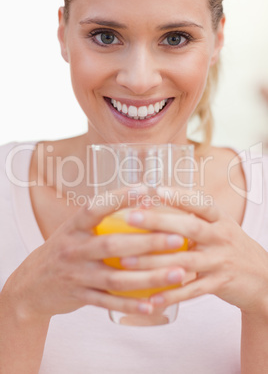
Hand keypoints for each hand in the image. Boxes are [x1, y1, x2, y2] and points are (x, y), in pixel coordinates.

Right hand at [2, 187, 185, 320]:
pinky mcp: (79, 296)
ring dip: (149, 277)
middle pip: (112, 245)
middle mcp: (73, 249)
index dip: (120, 197)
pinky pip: (108, 303)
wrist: (32, 284)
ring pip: (116, 278)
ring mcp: (76, 275)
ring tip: (178, 273)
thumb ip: (101, 219)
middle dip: (147, 242)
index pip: (95, 207)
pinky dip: (131, 304)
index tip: (147, 189)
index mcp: (73, 227)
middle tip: (177, 239)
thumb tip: (143, 200)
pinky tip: (154, 305)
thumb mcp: (74, 230)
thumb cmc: (64, 250)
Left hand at [121, 187, 267, 315]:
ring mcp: (220, 261)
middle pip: (190, 227)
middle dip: (159, 221)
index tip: (156, 190)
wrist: (263, 278)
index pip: (201, 203)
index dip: (179, 196)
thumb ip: (194, 216)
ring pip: (185, 260)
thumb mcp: (220, 226)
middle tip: (131, 217)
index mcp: (220, 219)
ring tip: (127, 260)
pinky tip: (150, 297)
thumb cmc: (230, 246)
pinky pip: (192, 290)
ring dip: (155, 261)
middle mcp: (221, 237)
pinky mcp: (220, 284)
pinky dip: (171, 294)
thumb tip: (153, 201)